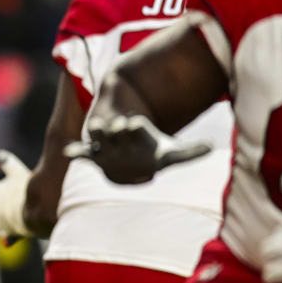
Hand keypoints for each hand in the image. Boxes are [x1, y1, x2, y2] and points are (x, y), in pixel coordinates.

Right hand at [63, 114, 209, 184]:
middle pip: (115, 127)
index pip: (135, 125)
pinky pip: (82, 152)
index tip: (135, 122)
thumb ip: (189, 152)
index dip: (135, 124)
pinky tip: (69, 152)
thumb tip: (211, 146)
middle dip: (116, 127)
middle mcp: (120, 135)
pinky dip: (75, 152)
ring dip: (96, 132)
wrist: (130, 160)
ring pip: (96, 133)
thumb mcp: (170, 155)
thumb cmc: (151, 154)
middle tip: (118, 126)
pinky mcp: (94, 155)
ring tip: (96, 130)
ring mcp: (106, 144)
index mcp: (138, 132)